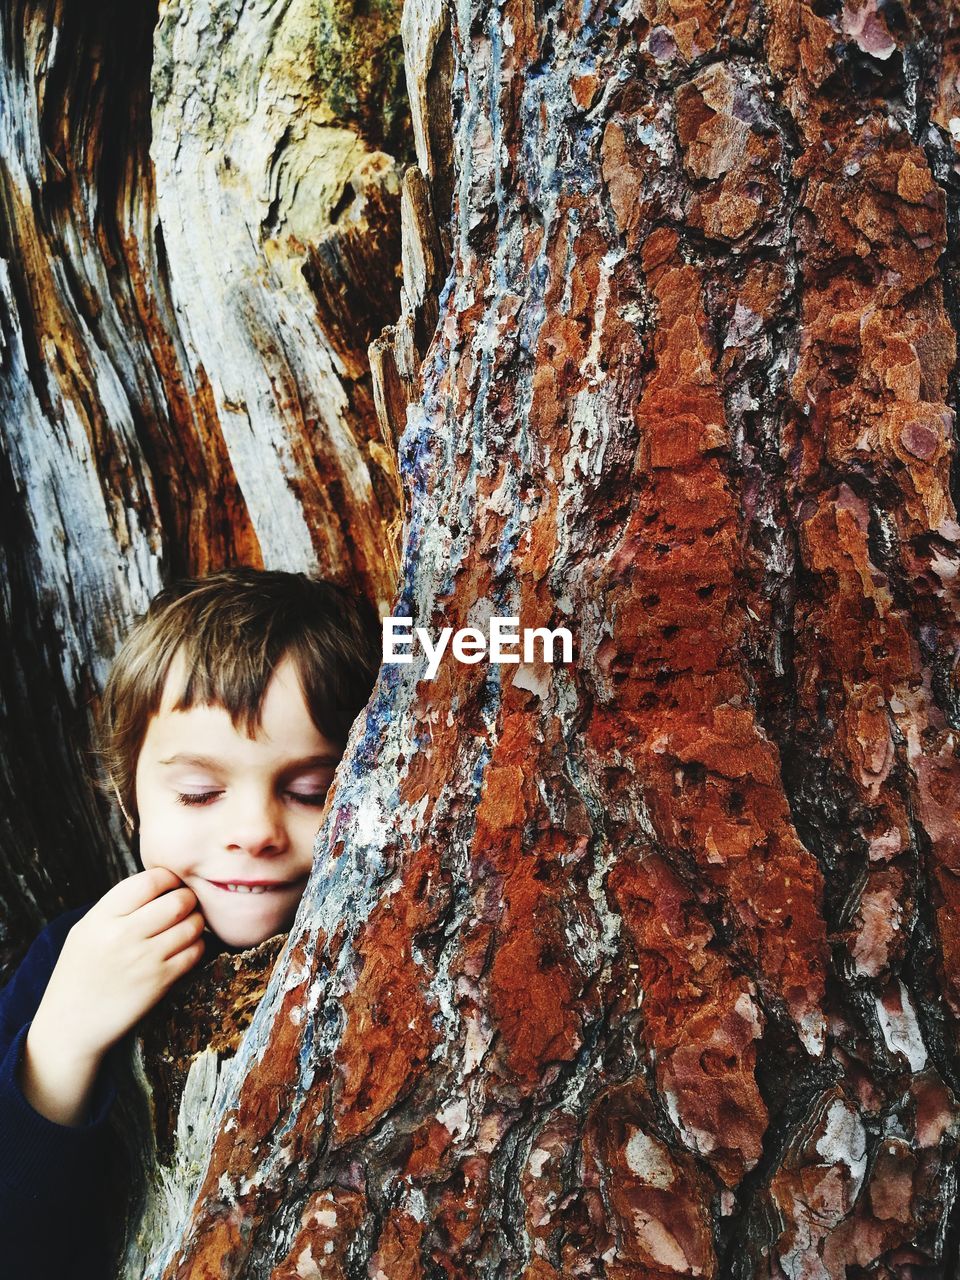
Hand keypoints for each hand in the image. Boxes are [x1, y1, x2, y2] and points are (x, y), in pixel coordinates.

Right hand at [20, 868, 204, 1124]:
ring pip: (192, 925)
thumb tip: (158, 884)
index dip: (169, 878)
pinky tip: (187, 947)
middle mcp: (123, 935)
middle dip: (189, 898)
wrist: (70, 1026)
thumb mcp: (86, 931)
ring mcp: (144, 959)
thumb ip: (117, 907)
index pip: (149, 880)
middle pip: (178, 900)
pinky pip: (195, 952)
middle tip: (187, 904)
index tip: (171, 884)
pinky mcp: (160, 982)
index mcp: (102, 918)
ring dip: (196, 921)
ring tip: (189, 924)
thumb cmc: (79, 975)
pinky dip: (197, 946)